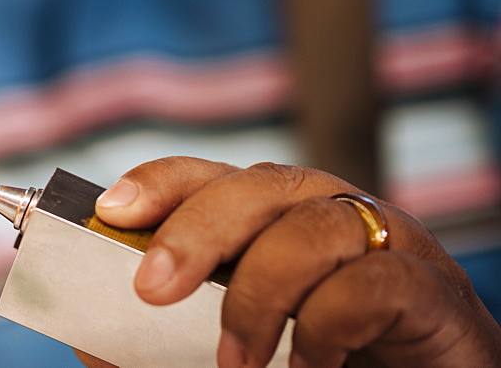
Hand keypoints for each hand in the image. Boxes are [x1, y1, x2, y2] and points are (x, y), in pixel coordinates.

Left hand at [93, 158, 500, 366]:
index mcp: (275, 222)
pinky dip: (329, 323)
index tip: (111, 210)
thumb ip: (160, 349)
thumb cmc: (325, 367)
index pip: (212, 176)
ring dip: (261, 292)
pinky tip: (309, 366)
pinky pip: (379, 280)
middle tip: (152, 289)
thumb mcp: (227, 355)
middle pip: (260, 185)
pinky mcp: (433, 290)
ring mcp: (387, 244)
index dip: (160, 182)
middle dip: (197, 229)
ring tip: (234, 360)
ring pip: (314, 224)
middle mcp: (328, 215)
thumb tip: (92, 339)